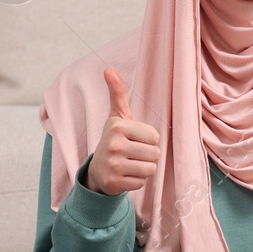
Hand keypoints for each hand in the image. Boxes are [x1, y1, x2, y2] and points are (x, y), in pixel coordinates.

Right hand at [85, 66, 160, 195]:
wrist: (97, 170)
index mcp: (118, 126)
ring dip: (144, 169)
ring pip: (151, 169)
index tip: (134, 140)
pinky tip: (125, 175)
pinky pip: (142, 183)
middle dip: (148, 156)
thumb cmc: (114, 140)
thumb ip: (117, 93)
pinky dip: (136, 181)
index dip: (149, 140)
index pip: (155, 136)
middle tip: (133, 154)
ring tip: (130, 164)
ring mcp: (113, 165)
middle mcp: (114, 145)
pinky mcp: (114, 183)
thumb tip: (108, 69)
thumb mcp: (116, 117)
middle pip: (155, 154)